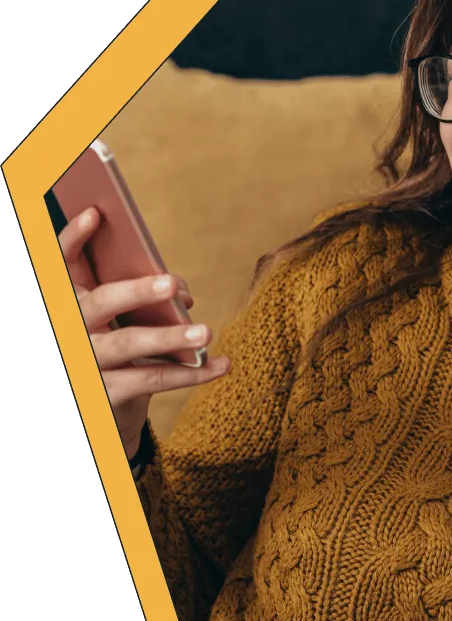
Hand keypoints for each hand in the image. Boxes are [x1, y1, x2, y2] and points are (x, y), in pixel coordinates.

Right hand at [59, 207, 230, 457]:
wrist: (102, 408)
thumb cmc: (118, 347)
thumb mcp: (122, 318)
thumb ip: (146, 295)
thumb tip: (182, 293)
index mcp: (71, 300)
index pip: (61, 263)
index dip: (73, 237)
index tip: (94, 213)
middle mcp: (71, 328)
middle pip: (101, 302)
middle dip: (137, 290)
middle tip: (172, 283)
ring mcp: (85, 363)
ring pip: (128, 343)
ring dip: (171, 336)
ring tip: (206, 331)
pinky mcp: (104, 396)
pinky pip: (152, 380)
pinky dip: (191, 373)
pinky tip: (220, 365)